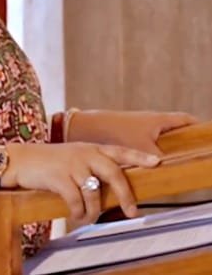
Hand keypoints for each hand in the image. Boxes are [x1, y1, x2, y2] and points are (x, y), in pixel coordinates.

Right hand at [6, 142, 159, 223]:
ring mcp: (72, 164)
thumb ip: (91, 167)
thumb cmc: (48, 163)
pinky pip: (76, 201)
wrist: (19, 160)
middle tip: (132, 211)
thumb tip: (111, 190)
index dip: (139, 156)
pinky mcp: (59, 177)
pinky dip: (77, 212)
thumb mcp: (73, 158)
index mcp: (90, 148)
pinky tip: (74, 214)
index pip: (119, 151)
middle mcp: (84, 154)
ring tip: (85, 216)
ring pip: (94, 193)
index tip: (157, 162)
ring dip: (92, 211)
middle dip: (125, 194)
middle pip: (114, 173)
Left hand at [68, 110, 197, 154]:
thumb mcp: (143, 149)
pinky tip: (154, 166)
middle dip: (186, 139)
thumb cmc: (116, 132)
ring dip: (170, 146)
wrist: (90, 127)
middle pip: (176, 128)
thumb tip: (170, 170)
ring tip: (179, 162)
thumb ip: (158, 161)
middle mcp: (151, 120)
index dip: (197, 127)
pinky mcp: (131, 134)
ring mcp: (141, 127)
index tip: (207, 134)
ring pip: (162, 136)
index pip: (185, 120)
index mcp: (159, 119)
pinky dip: (155, 151)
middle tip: (196, 152)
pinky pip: (150, 142)